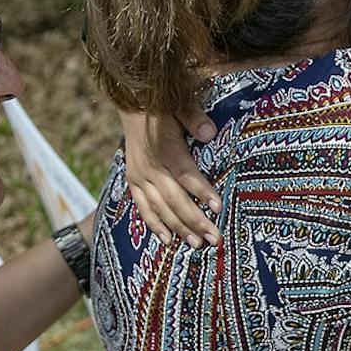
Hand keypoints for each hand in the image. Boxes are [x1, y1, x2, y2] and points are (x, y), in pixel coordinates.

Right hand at [120, 107, 220, 247]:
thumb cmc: (164, 108)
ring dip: (179, 228)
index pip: (186, 174)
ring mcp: (140, 176)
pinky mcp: (133, 182)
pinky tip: (168, 241)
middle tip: (214, 238)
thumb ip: (194, 118)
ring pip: (160, 208)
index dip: (202, 191)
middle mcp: (151, 166)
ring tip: (197, 244)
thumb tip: (209, 132)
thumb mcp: (179, 106)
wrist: (131, 106)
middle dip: (196, 220)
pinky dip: (155, 225)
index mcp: (166, 148)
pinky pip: (143, 208)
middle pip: (175, 198)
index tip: (218, 207)